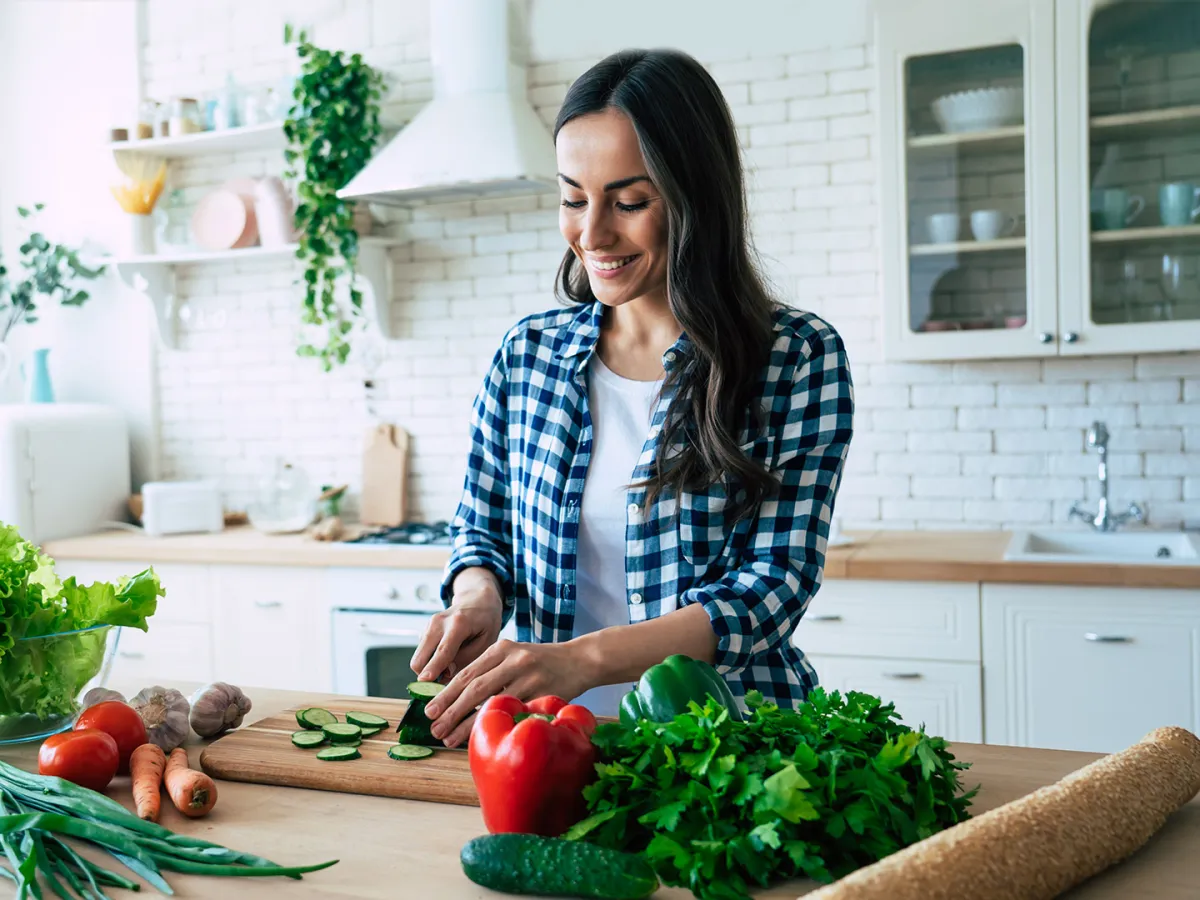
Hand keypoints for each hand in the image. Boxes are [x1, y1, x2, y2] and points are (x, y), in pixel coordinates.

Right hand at [410, 568, 503, 684]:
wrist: (477, 600)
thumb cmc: (485, 622)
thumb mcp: (487, 641)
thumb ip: (468, 659)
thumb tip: (446, 676)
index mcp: (459, 623)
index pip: (443, 651)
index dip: (433, 668)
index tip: (425, 682)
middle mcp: (439, 622)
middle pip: (421, 657)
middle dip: (427, 675)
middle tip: (445, 684)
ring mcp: (429, 625)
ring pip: (419, 657)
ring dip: (429, 669)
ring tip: (450, 669)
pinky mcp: (425, 630)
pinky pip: (422, 653)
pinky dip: (431, 661)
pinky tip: (448, 658)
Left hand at [424, 640, 591, 747]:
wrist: (580, 660)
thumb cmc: (542, 662)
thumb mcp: (514, 656)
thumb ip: (490, 670)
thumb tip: (456, 699)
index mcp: (502, 648)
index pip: (467, 673)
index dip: (446, 694)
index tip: (429, 711)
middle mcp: (513, 659)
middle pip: (474, 688)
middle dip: (450, 710)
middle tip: (434, 728)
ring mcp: (529, 676)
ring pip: (491, 702)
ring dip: (467, 723)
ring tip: (449, 738)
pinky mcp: (543, 693)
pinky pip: (514, 712)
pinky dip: (497, 725)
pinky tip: (485, 736)